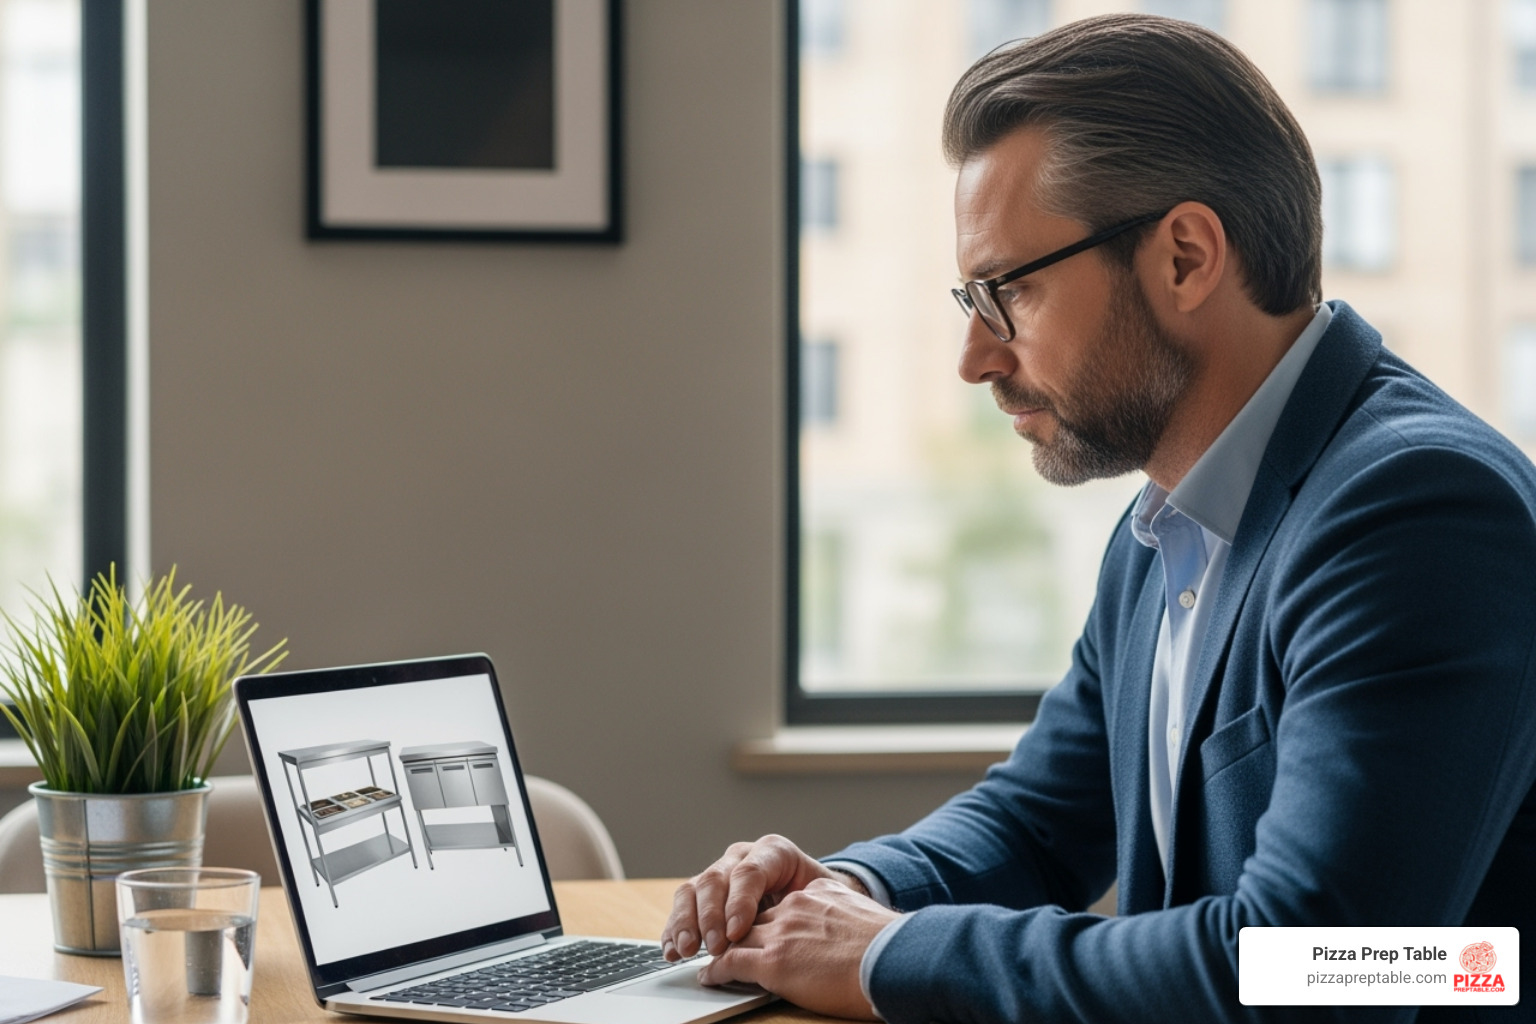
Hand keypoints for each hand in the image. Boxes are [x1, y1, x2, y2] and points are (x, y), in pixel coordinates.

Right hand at [662, 834, 858, 959]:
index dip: (740, 902)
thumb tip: (798, 928)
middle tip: (715, 947)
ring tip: (686, 951)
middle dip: (710, 916)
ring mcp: (720, 874)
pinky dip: (674, 930)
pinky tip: (671, 951)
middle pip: (715, 879)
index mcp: (773, 852)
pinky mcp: (704, 895)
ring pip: (692, 890)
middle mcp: (741, 858)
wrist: (815, 900)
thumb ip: (807, 905)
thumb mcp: (822, 896)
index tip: (735, 933)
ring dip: (686, 923)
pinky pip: (683, 907)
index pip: (750, 871)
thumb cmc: (820, 900)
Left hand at [696, 877, 895, 1019]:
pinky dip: (716, 969)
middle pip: (754, 918)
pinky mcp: (774, 962)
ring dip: (720, 947)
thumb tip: (850, 937)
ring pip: (738, 936)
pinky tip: (709, 975)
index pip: (781, 906)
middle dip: (737, 930)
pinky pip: (732, 962)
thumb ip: (845, 919)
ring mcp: (782, 934)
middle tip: (721, 940)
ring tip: (709, 957)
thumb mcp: (863, 917)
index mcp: (817, 894)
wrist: (894, 959)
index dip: (768, 921)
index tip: (761, 931)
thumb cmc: (891, 948)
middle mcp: (795, 907)